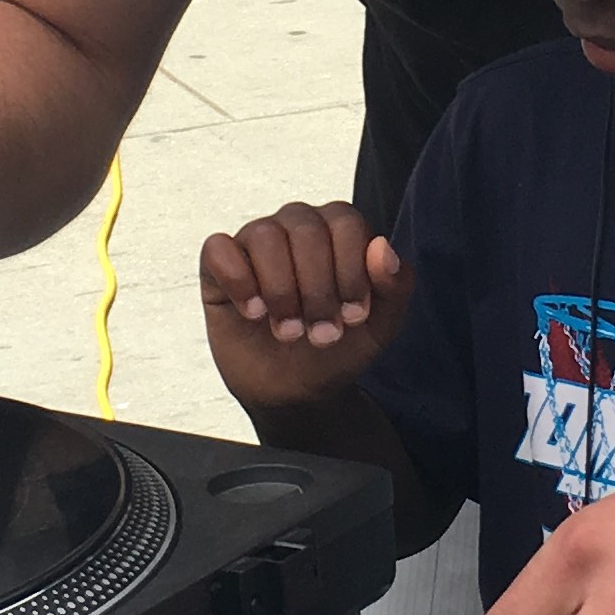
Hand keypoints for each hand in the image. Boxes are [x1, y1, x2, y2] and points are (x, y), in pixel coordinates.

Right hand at [200, 202, 406, 409]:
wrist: (296, 392)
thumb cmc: (339, 349)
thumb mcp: (380, 327)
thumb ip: (395, 287)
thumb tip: (381, 247)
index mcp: (338, 232)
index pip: (345, 222)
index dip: (350, 269)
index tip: (353, 316)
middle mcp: (296, 227)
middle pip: (306, 228)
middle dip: (317, 288)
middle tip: (321, 334)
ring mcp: (256, 243)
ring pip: (265, 234)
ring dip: (281, 290)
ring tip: (287, 330)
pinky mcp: (219, 266)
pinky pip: (219, 249)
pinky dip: (238, 280)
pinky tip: (252, 312)